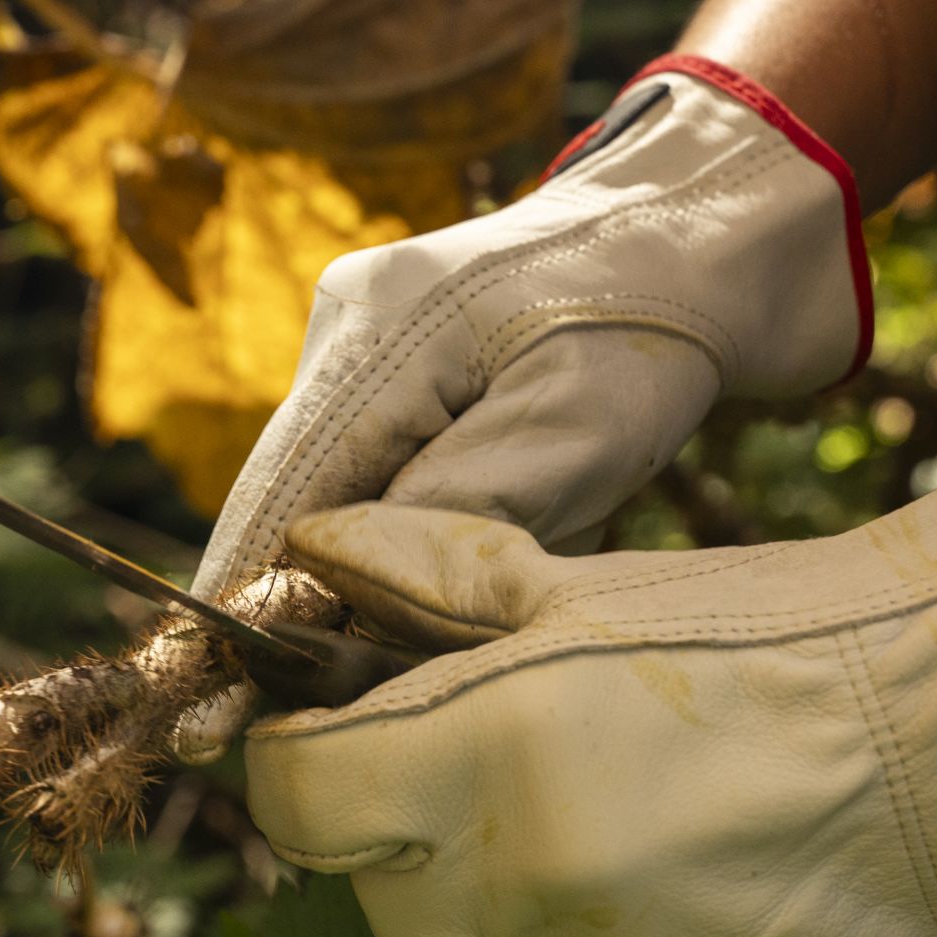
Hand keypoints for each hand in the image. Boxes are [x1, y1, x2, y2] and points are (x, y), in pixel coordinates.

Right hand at [178, 56, 870, 760]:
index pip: (273, 506)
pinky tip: (497, 551)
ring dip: (397, 575)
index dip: (242, 614)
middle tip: (336, 712)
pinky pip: (404, 485)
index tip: (206, 713)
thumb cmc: (664, 320)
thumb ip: (447, 519)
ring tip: (445, 626)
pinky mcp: (426, 377)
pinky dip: (437, 538)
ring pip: (355, 508)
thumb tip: (344, 612)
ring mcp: (382, 352)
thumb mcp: (569, 431)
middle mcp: (352, 338)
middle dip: (323, 609)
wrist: (731, 223)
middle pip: (300, 512)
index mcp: (371, 337)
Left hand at [242, 449, 936, 936]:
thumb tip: (311, 547)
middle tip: (500, 766)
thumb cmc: (771, 636)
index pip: (295, 808)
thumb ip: (428, 576)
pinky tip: (695, 875)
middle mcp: (523, 888)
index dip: (295, 773)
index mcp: (483, 757)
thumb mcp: (589, 584)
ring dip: (518, 893)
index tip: (324, 744)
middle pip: (382, 896)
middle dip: (409, 836)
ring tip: (630, 810)